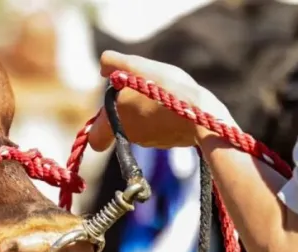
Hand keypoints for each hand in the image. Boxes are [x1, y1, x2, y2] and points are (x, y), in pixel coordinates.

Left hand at [88, 51, 234, 151]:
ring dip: (147, 108)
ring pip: (141, 124)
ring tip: (162, 92)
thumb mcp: (137, 68)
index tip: (110, 108)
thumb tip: (103, 67)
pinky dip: (163, 116)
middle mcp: (130, 137)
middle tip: (143, 89)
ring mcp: (152, 141)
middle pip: (120, 123)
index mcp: (115, 124)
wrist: (203, 115)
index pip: (94, 138)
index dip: (98, 124)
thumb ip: (114, 64)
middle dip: (128, 106)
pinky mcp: (171, 141)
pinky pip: (160, 127)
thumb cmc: (167, 91)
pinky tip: (175, 102)